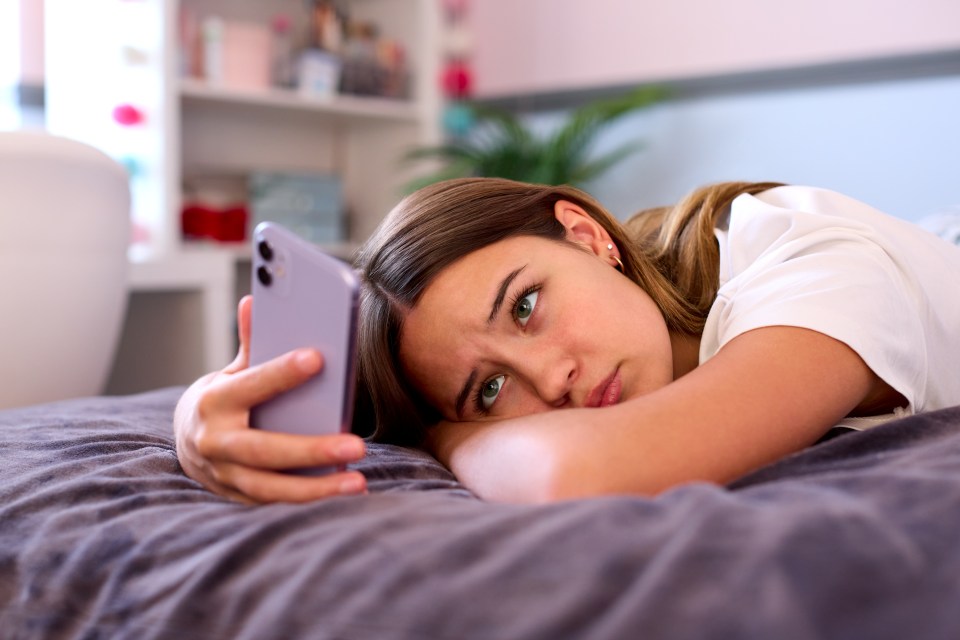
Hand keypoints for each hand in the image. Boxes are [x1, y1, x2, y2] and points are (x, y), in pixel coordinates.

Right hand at [173, 295, 367, 502]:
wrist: (187, 442)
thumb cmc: (223, 399)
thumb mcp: (231, 370)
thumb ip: (251, 342)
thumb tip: (254, 300)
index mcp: (214, 402)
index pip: (251, 385)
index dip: (282, 372)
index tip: (318, 358)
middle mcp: (215, 443)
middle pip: (265, 451)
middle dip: (311, 450)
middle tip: (357, 446)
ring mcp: (225, 476)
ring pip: (271, 488)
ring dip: (316, 489)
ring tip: (357, 481)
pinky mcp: (239, 498)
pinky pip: (275, 504)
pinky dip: (309, 502)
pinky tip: (344, 494)